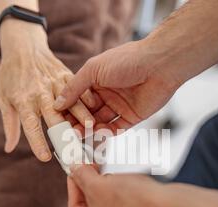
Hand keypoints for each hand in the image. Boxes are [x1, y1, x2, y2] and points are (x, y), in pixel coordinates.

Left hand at [0, 20, 94, 160]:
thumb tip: (9, 149)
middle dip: (64, 131)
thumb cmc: (11, 76)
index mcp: (23, 100)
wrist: (22, 46)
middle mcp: (40, 93)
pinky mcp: (66, 74)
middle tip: (73, 146)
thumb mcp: (4, 99)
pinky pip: (79, 87)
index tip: (45, 157)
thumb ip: (10, 125)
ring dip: (81, 115)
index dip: (38, 141)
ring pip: (71, 101)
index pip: (30, 125)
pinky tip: (96, 109)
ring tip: (90, 127)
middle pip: (54, 115)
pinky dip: (87, 98)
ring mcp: (54, 83)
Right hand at [53, 40, 181, 132]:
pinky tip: (97, 134)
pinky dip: (106, 133)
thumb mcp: (93, 70)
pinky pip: (116, 128)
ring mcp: (120, 105)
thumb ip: (74, 87)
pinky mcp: (132, 116)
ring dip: (89, 129)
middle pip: (87, 112)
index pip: (77, 98)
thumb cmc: (127, 60)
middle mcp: (107, 93)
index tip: (57, 119)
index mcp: (96, 80)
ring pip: (100, 122)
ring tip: (78, 136)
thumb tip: (57, 103)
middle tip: (67, 132)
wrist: (159, 65)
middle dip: (77, 122)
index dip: (68, 108)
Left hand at [67, 165, 166, 206]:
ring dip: (110, 188)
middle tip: (93, 167)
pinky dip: (126, 194)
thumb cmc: (135, 206)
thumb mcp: (98, 185)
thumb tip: (75, 169)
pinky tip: (129, 182)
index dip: (73, 185)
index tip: (76, 170)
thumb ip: (81, 176)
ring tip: (114, 174)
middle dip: (93, 185)